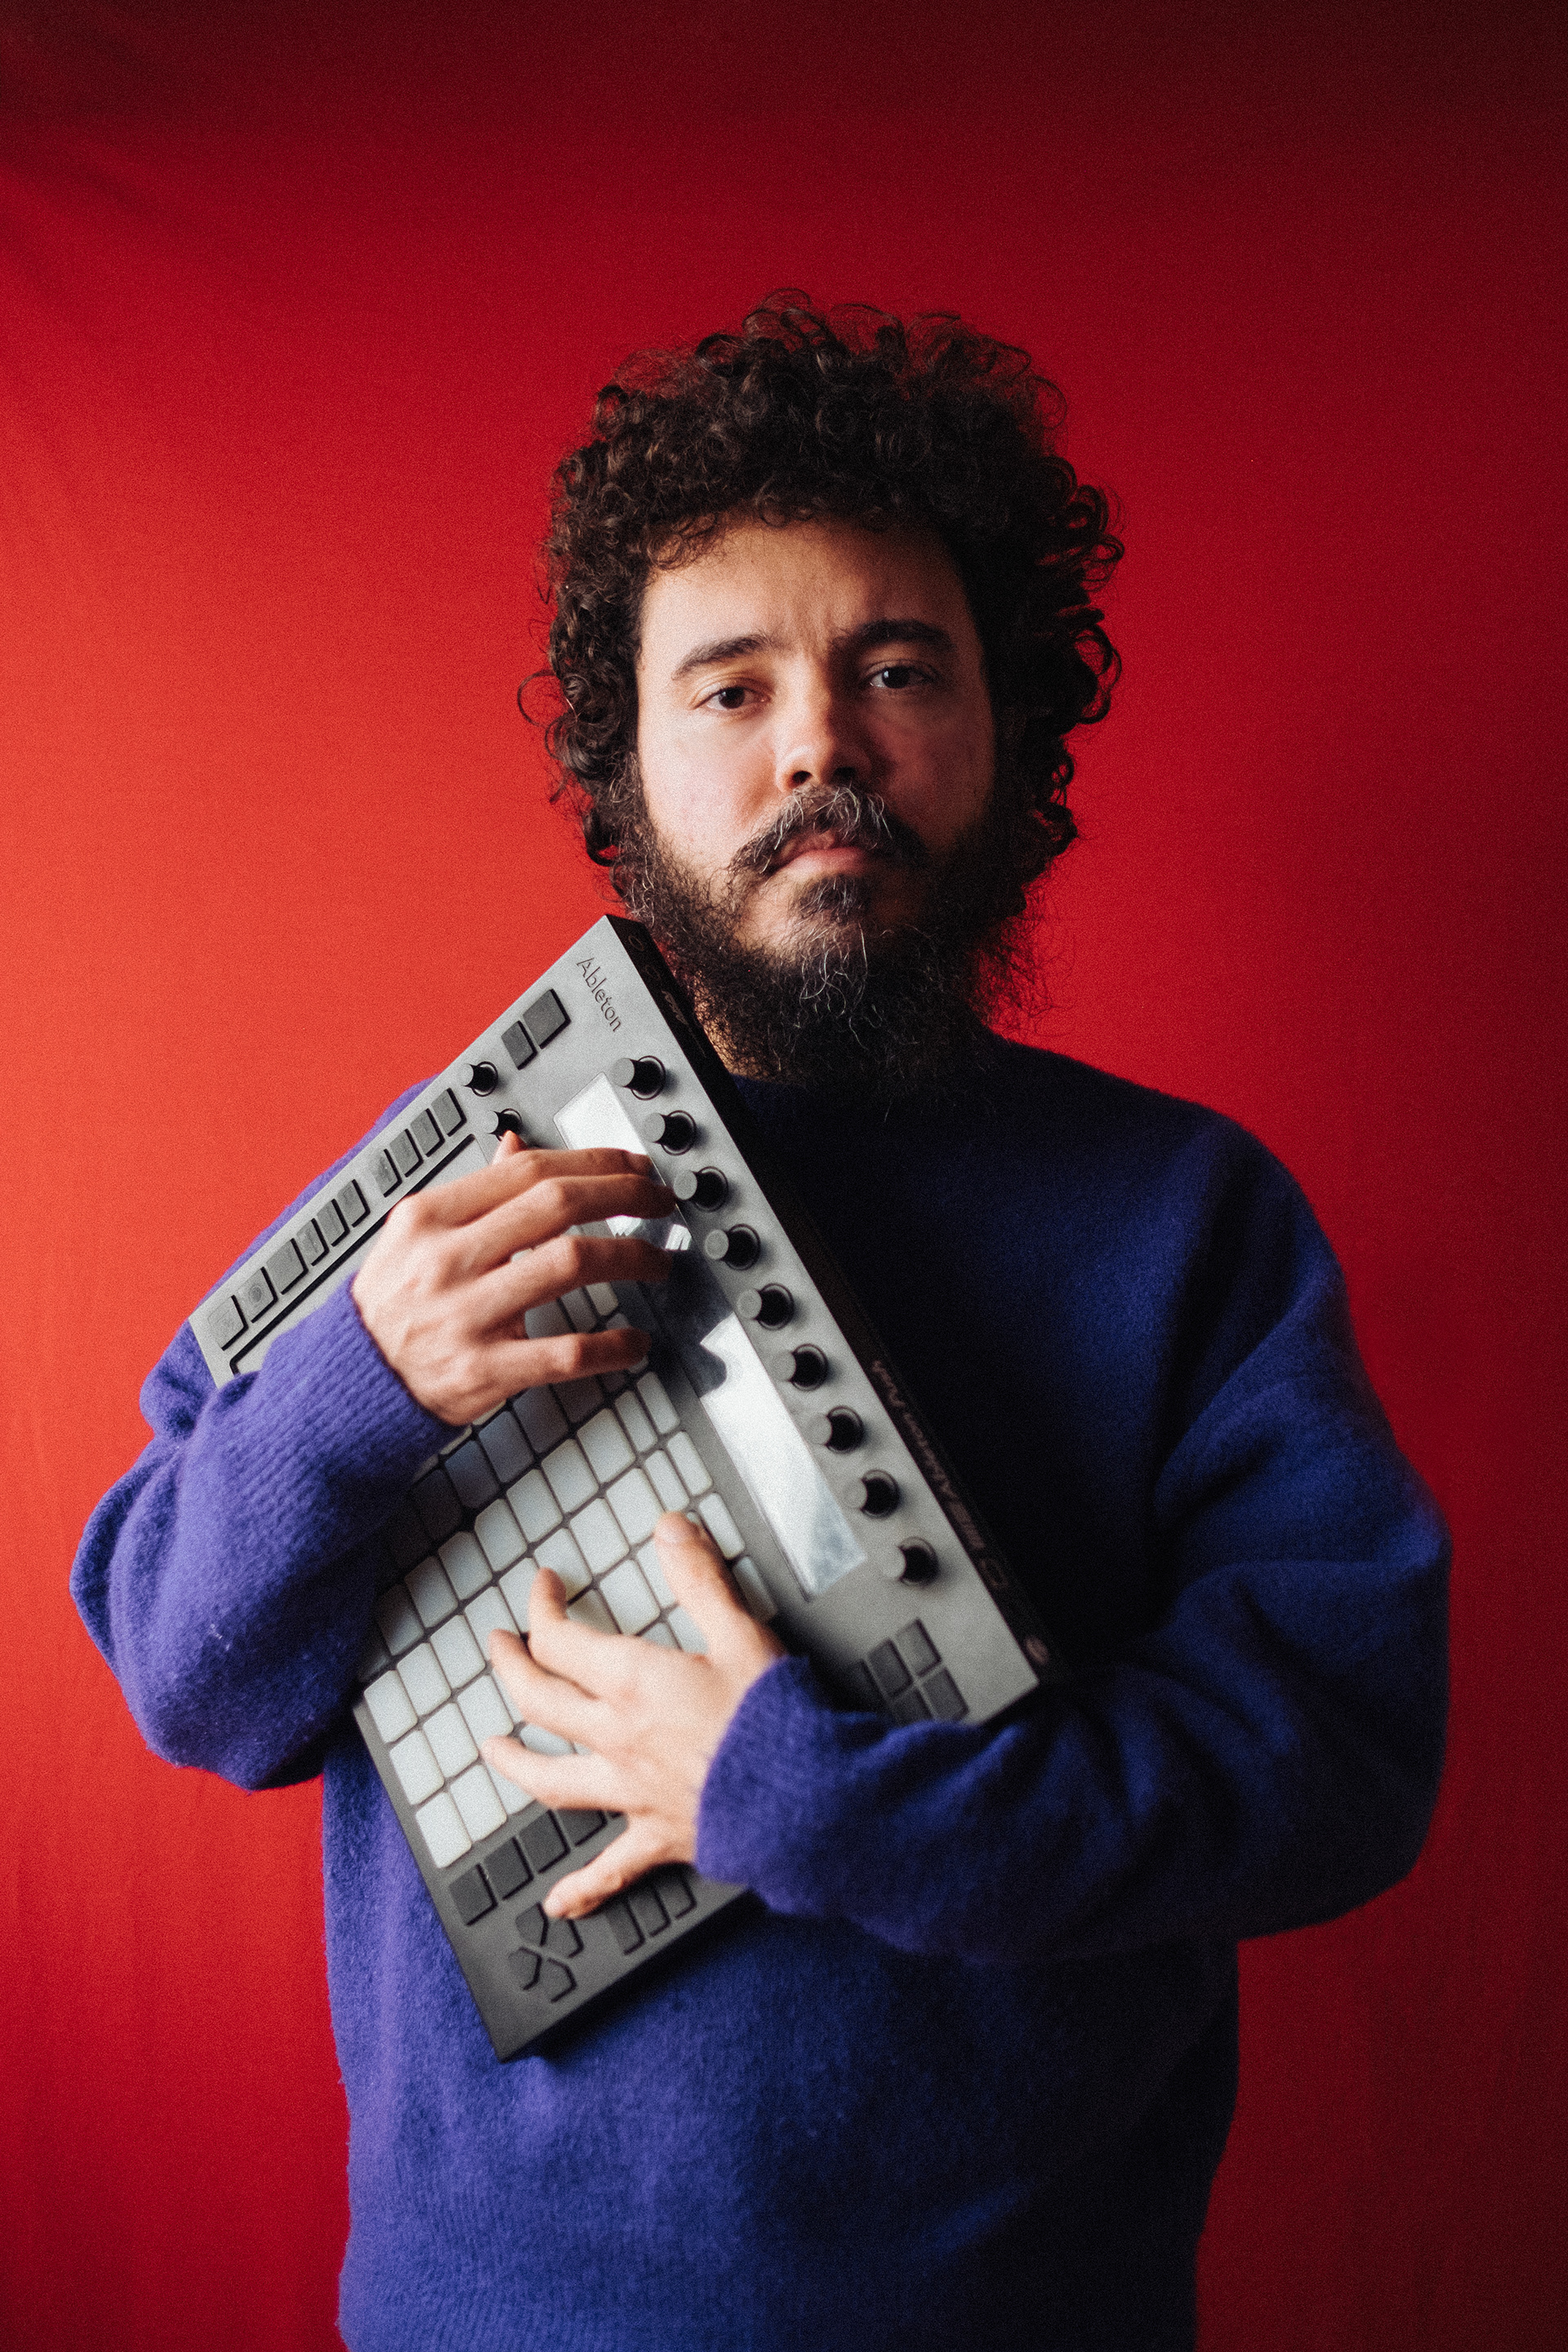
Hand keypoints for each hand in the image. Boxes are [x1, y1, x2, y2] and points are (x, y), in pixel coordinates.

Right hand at [351, 1132, 674, 1425]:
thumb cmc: (392, 1305)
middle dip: (625, 1196)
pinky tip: (635, 1341)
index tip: (634, 1168)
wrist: (349, 1383)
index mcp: (430, 1217)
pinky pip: (566, 1352)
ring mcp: (464, 1315)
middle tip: (660, 1202)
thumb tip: (516, 1143)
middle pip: (557, 1205)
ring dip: (631, 1256)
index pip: (529, 1170)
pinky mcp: (482, 1371)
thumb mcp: (418, 1236)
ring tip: (657, 1261)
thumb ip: (474, 1193)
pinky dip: (612, 1345)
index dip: (596, 1162)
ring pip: (569, 1264)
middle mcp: (446, 1259)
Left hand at [481, 1512, 784, 1916]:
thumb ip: (699, 1578)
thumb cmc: (773, 1719)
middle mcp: (616, 1737)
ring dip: (515, 1762)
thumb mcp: (739, 1631)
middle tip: (501, 1647)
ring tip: (492, 1750)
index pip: (561, 1640)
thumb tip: (669, 1528)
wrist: (803, 1800)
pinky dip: (582, 1888)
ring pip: (551, 1779)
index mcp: (631, 1682)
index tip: (545, 1588)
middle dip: (512, 1667)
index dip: (543, 1608)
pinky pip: (609, 1869)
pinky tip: (558, 1904)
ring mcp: (630, 1791)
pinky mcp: (657, 1835)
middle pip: (539, 1701)